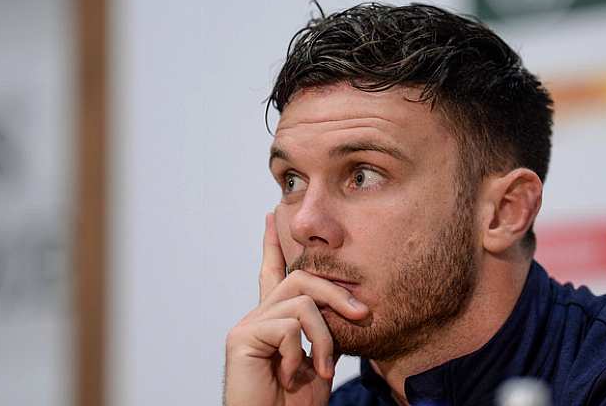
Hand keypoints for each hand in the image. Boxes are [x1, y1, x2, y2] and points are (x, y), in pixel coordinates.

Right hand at [223, 212, 369, 405]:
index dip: (272, 246)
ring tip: (322, 368)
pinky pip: (288, 327)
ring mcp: (247, 326)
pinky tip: (292, 376)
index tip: (270, 218)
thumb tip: (347, 304)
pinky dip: (301, 354)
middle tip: (364, 313)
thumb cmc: (296, 405)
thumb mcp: (321, 360)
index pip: (273, 275)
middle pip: (301, 279)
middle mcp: (257, 318)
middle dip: (337, 293)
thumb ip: (324, 330)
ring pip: (302, 302)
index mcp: (275, 322)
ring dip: (324, 337)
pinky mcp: (241, 338)